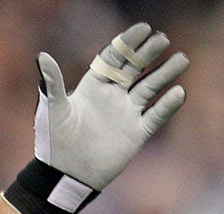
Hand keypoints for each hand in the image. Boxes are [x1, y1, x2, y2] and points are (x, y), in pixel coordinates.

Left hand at [34, 23, 187, 190]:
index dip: (128, 42)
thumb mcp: (53, 110)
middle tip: (163, 38)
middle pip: (135, 68)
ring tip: (182, 58)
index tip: (144, 28)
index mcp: (93, 87)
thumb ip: (52, 83)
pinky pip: (156, 115)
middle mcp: (112, 96)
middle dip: (149, 53)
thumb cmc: (54, 143)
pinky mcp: (136, 133)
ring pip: (151, 87)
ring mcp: (126, 113)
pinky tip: (179, 92)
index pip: (114, 57)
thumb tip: (41, 56)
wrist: (66, 176)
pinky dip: (168, 105)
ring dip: (165, 73)